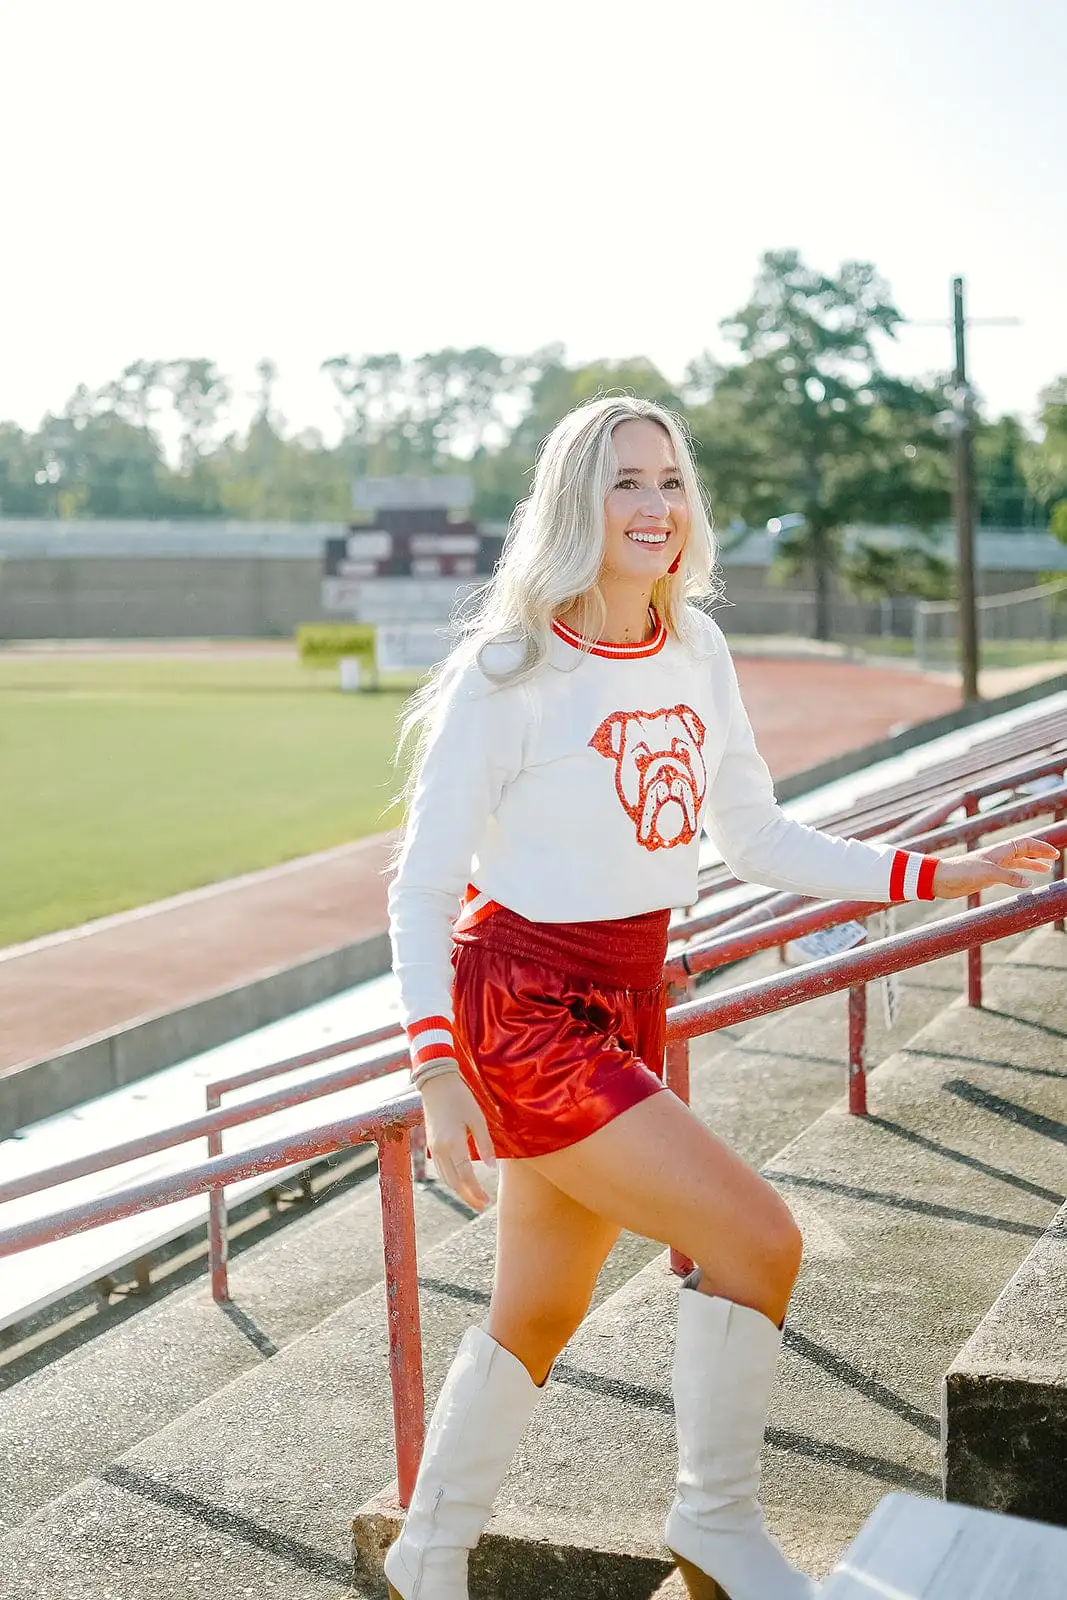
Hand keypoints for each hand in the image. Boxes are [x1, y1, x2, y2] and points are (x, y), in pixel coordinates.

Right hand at [420, 1071, 496, 1211]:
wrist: (436, 1083)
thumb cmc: (460, 1097)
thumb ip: (484, 1144)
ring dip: (459, 1191)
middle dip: (468, 1197)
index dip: (476, 1191)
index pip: (465, 1175)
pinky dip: (451, 1180)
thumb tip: (491, 1169)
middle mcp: (440, 1149)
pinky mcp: (431, 1144)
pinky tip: (461, 1182)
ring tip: (474, 1198)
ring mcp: (433, 1147)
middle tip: (482, 1206)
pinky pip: (440, 1169)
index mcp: (453, 1143)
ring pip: (445, 1178)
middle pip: (453, 1182)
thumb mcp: (477, 1118)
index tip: (487, 1201)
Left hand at [932, 835, 1060, 898]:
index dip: (1041, 848)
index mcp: (1001, 851)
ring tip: (1046, 868)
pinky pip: (1010, 873)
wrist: (943, 879)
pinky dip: (1020, 875)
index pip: (1026, 844)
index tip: (1054, 854)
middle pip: (1024, 851)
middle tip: (1055, 858)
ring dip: (1032, 864)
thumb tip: (1029, 882)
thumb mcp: (988, 874)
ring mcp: (995, 866)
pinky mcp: (989, 876)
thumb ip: (1009, 878)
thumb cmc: (962, 871)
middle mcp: (999, 856)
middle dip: (1040, 853)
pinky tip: (1026, 881)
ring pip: (1018, 862)